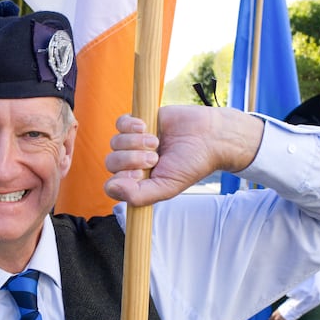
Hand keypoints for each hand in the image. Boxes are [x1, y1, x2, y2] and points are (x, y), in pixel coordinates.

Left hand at [104, 106, 264, 205]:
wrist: (209, 137)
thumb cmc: (191, 165)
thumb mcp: (166, 188)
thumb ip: (138, 195)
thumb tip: (111, 187)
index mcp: (138, 183)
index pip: (112, 184)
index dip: (124, 178)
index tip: (143, 174)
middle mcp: (133, 164)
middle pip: (111, 162)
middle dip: (132, 159)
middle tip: (154, 157)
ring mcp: (134, 143)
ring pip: (115, 142)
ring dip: (135, 142)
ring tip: (156, 142)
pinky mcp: (138, 123)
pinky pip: (120, 123)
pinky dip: (130, 125)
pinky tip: (146, 126)